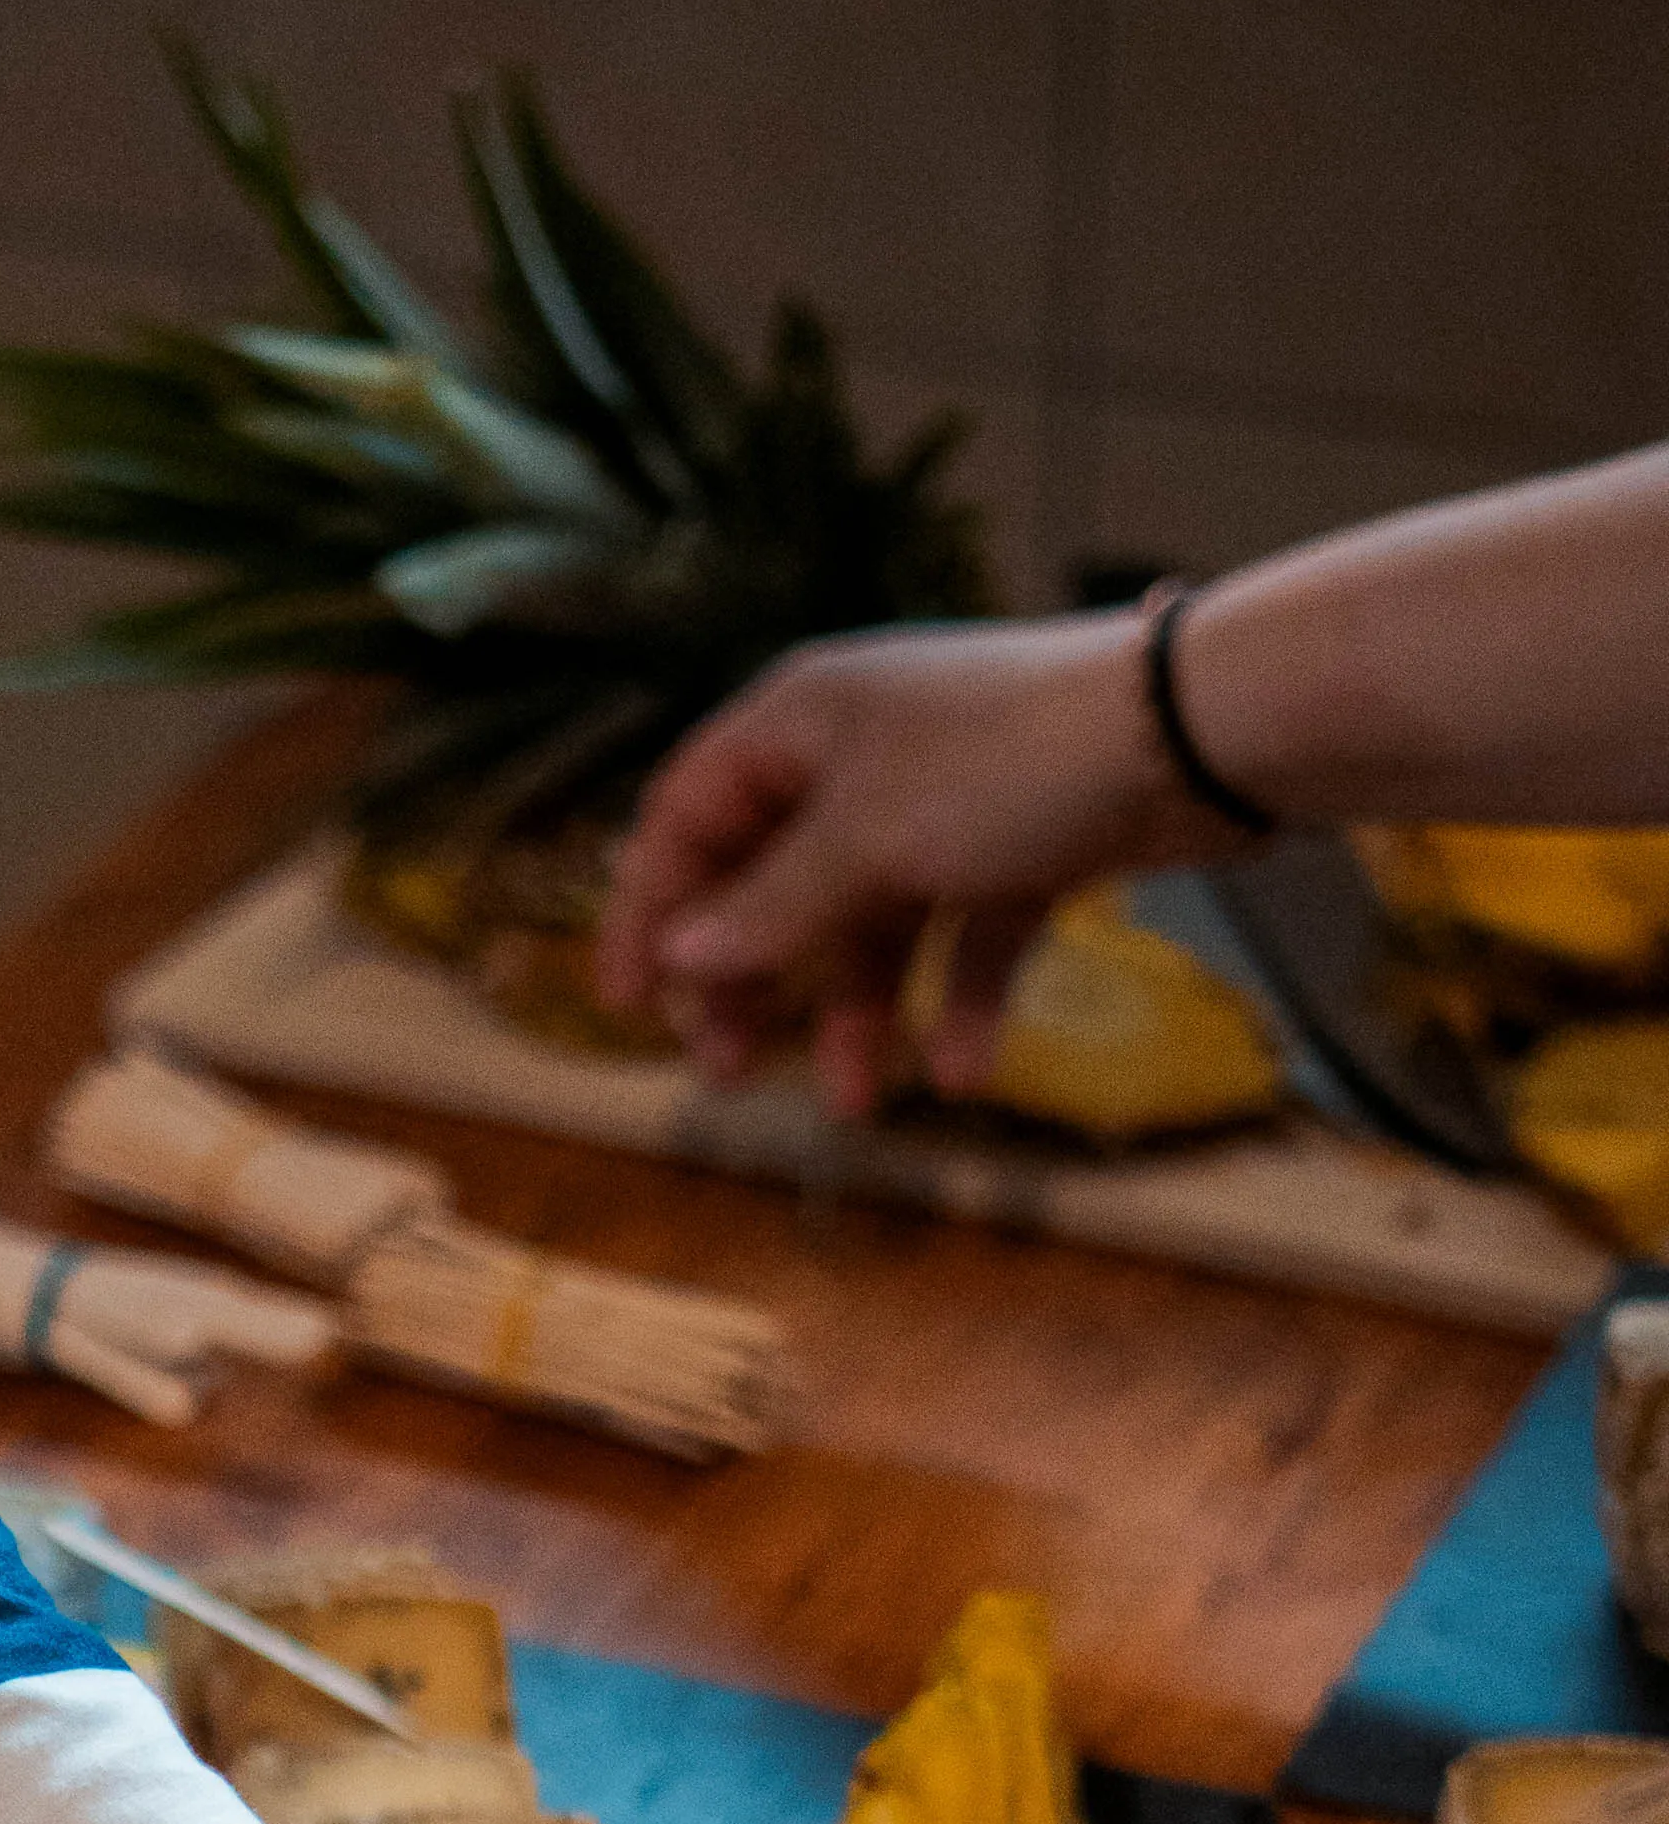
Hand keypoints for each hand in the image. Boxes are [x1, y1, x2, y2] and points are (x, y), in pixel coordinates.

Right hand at [595, 605, 1212, 1114]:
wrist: (1196, 732)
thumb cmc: (1011, 762)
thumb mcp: (867, 842)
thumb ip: (770, 909)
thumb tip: (679, 958)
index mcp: (802, 723)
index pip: (687, 816)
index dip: (649, 908)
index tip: (628, 1004)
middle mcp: (864, 755)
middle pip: (772, 881)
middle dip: (751, 981)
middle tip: (725, 1068)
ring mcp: (945, 802)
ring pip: (869, 922)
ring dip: (854, 1013)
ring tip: (852, 1100)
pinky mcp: (1023, 842)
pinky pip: (966, 936)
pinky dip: (958, 1002)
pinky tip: (960, 1072)